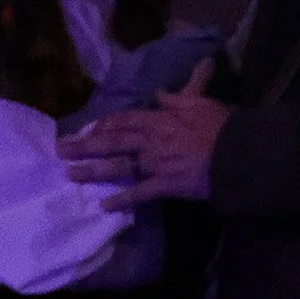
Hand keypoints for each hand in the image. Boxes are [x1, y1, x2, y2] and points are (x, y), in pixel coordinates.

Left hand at [59, 58, 228, 205]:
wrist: (239, 153)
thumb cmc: (223, 126)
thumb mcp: (202, 102)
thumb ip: (180, 95)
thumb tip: (161, 92)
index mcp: (160, 118)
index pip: (125, 119)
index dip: (104, 124)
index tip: (88, 128)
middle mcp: (151, 140)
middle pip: (112, 141)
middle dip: (85, 145)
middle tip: (60, 150)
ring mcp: (156, 163)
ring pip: (118, 165)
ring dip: (93, 170)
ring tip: (71, 174)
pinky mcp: (165, 184)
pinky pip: (139, 193)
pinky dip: (122, 200)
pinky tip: (104, 206)